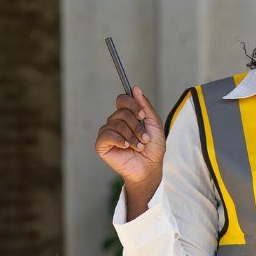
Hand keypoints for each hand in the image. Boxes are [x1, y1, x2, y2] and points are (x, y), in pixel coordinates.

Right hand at [95, 87, 164, 218]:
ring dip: (131, 136)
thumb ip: (145, 106)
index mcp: (126, 115)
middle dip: (136, 126)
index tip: (142, 115)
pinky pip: (106, 135)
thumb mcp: (154, 124)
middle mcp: (115, 122)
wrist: (149, 168)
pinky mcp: (101, 145)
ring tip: (138, 146)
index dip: (132, 104)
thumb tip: (136, 88)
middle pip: (121, 112)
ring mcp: (107, 133)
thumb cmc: (152, 148)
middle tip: (145, 138)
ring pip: (116, 123)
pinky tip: (126, 147)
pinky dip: (119, 140)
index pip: (122, 99)